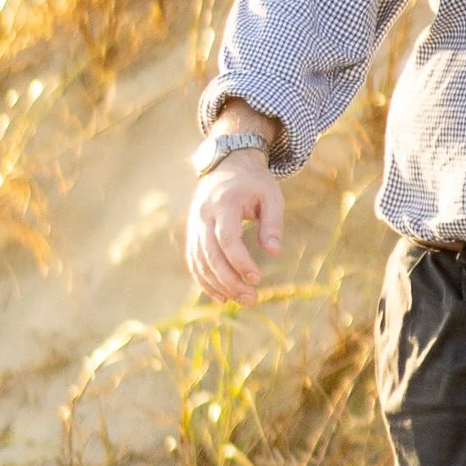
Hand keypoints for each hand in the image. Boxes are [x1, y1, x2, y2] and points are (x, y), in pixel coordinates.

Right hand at [186, 158, 282, 305]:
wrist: (227, 165)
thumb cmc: (254, 183)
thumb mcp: (271, 195)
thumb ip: (273, 223)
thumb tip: (273, 252)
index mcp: (224, 204)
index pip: (227, 239)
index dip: (240, 262)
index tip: (257, 279)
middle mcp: (203, 216)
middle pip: (211, 255)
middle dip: (229, 280)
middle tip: (250, 299)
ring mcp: (194, 225)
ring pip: (199, 261)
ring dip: (217, 285)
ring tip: (239, 300)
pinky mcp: (192, 233)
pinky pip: (194, 261)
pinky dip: (204, 280)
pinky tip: (220, 296)